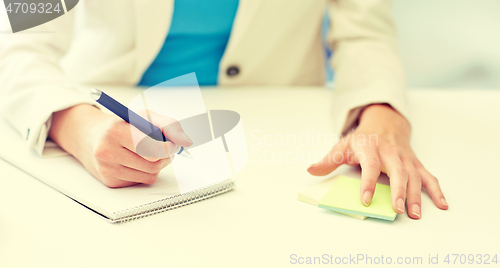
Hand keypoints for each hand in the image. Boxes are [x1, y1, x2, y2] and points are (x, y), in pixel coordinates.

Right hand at [49, 104, 192, 187]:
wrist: (91, 137)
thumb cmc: (123, 125)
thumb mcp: (144, 116)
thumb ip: (169, 125)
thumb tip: (186, 141)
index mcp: (115, 130)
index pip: (150, 146)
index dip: (168, 147)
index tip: (174, 144)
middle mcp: (107, 151)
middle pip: (153, 163)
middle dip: (165, 156)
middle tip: (166, 148)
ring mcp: (107, 169)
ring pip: (150, 174)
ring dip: (157, 165)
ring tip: (149, 153)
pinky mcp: (110, 182)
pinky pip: (142, 181)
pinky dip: (146, 172)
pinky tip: (137, 162)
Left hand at [307, 104, 447, 218]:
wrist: (385, 121)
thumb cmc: (363, 138)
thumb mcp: (343, 145)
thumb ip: (328, 160)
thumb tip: (310, 170)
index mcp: (371, 148)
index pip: (370, 165)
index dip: (368, 182)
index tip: (366, 199)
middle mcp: (390, 153)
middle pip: (398, 172)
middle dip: (398, 191)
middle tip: (397, 209)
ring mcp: (405, 158)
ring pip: (414, 176)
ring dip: (416, 196)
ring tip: (414, 214)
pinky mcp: (415, 164)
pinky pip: (428, 177)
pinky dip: (436, 190)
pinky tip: (441, 205)